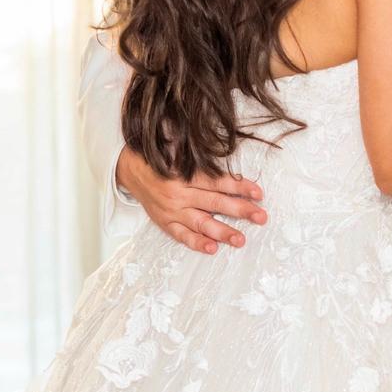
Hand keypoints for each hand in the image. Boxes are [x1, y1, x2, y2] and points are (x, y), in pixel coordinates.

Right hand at [116, 147, 265, 253]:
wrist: (130, 170)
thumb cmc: (159, 158)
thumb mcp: (176, 148)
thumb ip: (197, 153)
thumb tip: (220, 142)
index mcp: (184, 174)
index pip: (217, 182)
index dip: (239, 187)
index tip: (258, 193)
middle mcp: (179, 194)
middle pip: (214, 203)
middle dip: (240, 210)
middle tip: (261, 217)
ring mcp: (172, 211)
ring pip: (200, 223)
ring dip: (222, 232)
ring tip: (240, 240)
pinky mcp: (165, 222)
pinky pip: (182, 235)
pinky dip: (196, 242)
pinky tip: (212, 248)